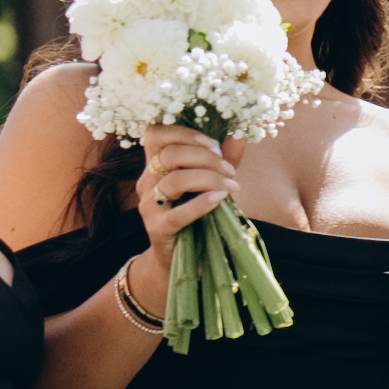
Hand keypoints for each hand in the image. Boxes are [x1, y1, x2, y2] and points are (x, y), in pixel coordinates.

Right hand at [135, 125, 236, 242]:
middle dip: (205, 157)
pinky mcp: (158, 228)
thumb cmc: (195, 211)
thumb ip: (224, 158)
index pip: (156, 134)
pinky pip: (178, 213)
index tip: (214, 144)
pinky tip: (220, 198)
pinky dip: (202, 203)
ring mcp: (149, 205)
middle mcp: (147, 181)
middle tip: (230, 170)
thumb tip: (241, 134)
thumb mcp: (210, 181)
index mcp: (154, 164)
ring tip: (231, 187)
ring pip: (174, 180)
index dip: (184, 132)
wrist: (179, 256)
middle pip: (169, 154)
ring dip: (208, 179)